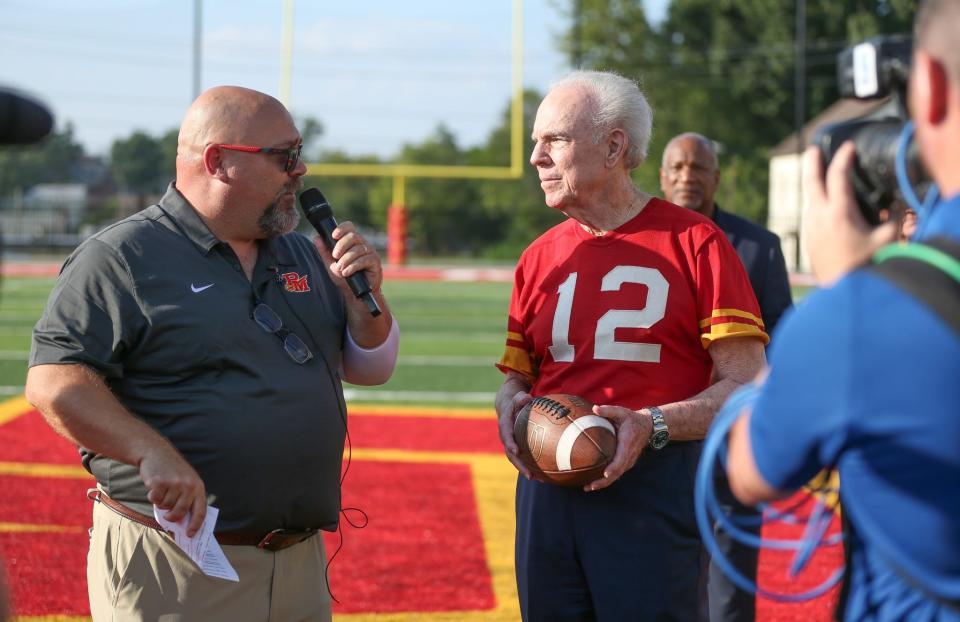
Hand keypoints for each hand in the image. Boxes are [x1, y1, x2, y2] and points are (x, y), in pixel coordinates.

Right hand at [139, 442, 206, 536]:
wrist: (156, 452)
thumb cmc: (172, 471)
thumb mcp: (185, 481)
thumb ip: (186, 499)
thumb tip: (181, 523)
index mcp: (198, 486)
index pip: (200, 511)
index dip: (195, 525)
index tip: (190, 535)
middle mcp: (188, 485)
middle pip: (180, 513)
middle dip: (172, 517)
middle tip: (168, 515)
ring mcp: (174, 484)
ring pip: (165, 507)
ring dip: (161, 502)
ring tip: (163, 489)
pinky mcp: (159, 483)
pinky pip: (155, 500)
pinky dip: (152, 496)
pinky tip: (155, 486)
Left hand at [312, 221, 383, 294]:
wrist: (354, 293)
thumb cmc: (345, 277)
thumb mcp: (330, 264)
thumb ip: (324, 251)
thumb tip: (316, 238)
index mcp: (353, 241)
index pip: (349, 227)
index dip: (342, 228)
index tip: (334, 235)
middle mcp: (363, 244)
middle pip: (353, 236)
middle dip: (341, 245)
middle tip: (334, 256)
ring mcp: (370, 252)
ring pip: (358, 249)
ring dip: (346, 260)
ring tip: (340, 269)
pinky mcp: (375, 262)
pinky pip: (363, 260)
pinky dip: (353, 266)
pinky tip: (346, 272)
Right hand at [496, 390, 533, 478]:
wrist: (509, 409)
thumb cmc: (516, 402)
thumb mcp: (517, 397)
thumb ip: (521, 398)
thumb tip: (526, 398)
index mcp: (505, 426)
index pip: (506, 436)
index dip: (510, 444)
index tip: (516, 451)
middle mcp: (507, 438)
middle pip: (511, 454)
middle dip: (519, 465)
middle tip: (529, 474)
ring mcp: (511, 445)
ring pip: (517, 460)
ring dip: (525, 470)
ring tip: (538, 480)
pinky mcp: (518, 449)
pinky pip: (523, 459)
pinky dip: (532, 467)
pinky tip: (543, 476)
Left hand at [583, 405, 652, 491]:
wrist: (648, 427)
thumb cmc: (632, 419)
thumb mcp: (622, 412)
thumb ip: (608, 411)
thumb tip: (594, 408)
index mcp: (627, 445)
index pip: (621, 459)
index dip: (613, 468)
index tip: (604, 474)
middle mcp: (628, 456)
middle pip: (617, 473)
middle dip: (603, 482)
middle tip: (588, 487)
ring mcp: (628, 461)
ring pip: (616, 476)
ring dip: (603, 483)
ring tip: (588, 487)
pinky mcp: (625, 462)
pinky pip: (616, 473)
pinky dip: (606, 480)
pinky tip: (594, 481)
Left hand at [803, 143, 897, 284]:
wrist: (840, 291)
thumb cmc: (864, 266)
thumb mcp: (886, 239)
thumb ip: (894, 218)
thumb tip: (897, 204)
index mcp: (838, 212)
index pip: (837, 176)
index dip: (843, 158)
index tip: (848, 146)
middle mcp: (819, 217)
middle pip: (811, 182)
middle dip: (813, 162)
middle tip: (815, 148)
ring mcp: (810, 229)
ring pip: (808, 199)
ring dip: (813, 184)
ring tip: (818, 174)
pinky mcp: (808, 241)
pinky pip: (809, 214)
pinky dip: (814, 202)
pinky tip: (820, 204)